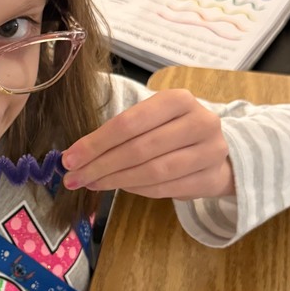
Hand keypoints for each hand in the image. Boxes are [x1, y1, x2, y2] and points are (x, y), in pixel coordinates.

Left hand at [61, 89, 235, 200]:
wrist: (220, 150)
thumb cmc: (174, 131)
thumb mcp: (152, 119)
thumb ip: (121, 132)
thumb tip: (76, 156)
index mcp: (178, 100)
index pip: (129, 123)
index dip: (95, 143)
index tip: (69, 159)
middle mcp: (199, 122)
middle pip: (139, 149)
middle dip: (100, 166)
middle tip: (73, 178)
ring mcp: (211, 151)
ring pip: (153, 171)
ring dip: (115, 181)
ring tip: (91, 184)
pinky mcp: (214, 178)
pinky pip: (166, 189)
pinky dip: (138, 190)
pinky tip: (120, 187)